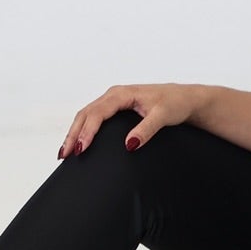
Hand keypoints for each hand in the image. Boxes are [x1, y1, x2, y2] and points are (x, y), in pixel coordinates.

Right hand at [58, 83, 210, 158]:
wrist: (186, 99)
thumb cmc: (176, 104)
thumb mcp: (163, 116)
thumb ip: (147, 130)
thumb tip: (129, 145)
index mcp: (122, 94)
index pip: (97, 113)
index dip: (87, 131)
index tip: (81, 148)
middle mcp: (114, 95)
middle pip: (86, 114)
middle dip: (73, 134)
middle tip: (64, 155)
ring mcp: (114, 101)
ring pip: (86, 115)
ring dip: (75, 132)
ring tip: (65, 153)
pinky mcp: (116, 107)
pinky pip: (93, 117)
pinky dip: (83, 129)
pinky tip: (78, 143)